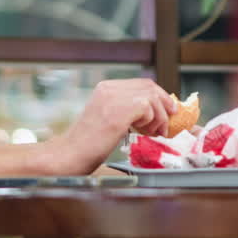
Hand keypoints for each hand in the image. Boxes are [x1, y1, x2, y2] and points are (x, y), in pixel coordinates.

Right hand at [56, 79, 176, 173]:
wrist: (70, 154)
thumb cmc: (88, 144)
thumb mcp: (109, 118)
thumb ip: (127, 109)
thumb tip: (154, 110)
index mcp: (106, 88)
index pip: (141, 83)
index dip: (158, 96)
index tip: (167, 110)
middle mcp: (109, 88)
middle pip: (149, 86)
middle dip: (164, 104)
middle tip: (166, 122)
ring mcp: (113, 98)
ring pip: (151, 97)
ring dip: (159, 117)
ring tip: (153, 132)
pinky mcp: (119, 112)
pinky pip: (148, 108)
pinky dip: (152, 121)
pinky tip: (144, 133)